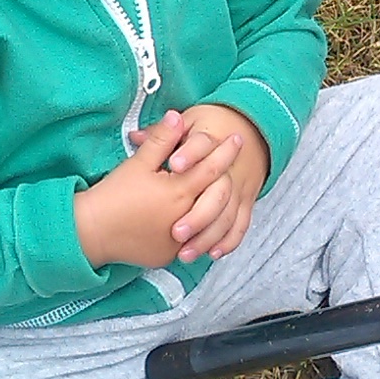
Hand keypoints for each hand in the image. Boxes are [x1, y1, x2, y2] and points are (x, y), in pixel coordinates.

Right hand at [74, 108, 243, 270]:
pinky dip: (200, 228)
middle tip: (235, 160)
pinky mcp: (168, 255)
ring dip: (220, 204)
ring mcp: (179, 241)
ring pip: (212, 222)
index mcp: (179, 192)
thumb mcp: (137, 163)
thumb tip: (178, 116)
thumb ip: (161, 139)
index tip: (236, 139)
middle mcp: (185, 218)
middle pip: (220, 195)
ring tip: (223, 189)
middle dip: (229, 175)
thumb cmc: (113, 195)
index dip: (226, 151)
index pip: (212, 167)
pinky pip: (193, 241)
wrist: (91, 232)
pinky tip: (203, 216)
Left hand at [162, 102, 269, 260]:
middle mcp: (229, 168)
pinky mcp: (245, 201)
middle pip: (218, 192)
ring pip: (228, 214)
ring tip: (185, 252)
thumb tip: (134, 137)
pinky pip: (241, 224)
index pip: (202, 145)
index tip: (173, 165)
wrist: (245, 133)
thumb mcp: (186, 125)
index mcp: (212, 142)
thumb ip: (160, 137)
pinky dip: (228, 240)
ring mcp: (239, 187)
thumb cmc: (209, 129)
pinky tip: (212, 253)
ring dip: (208, 235)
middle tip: (176, 232)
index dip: (188, 154)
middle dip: (197, 215)